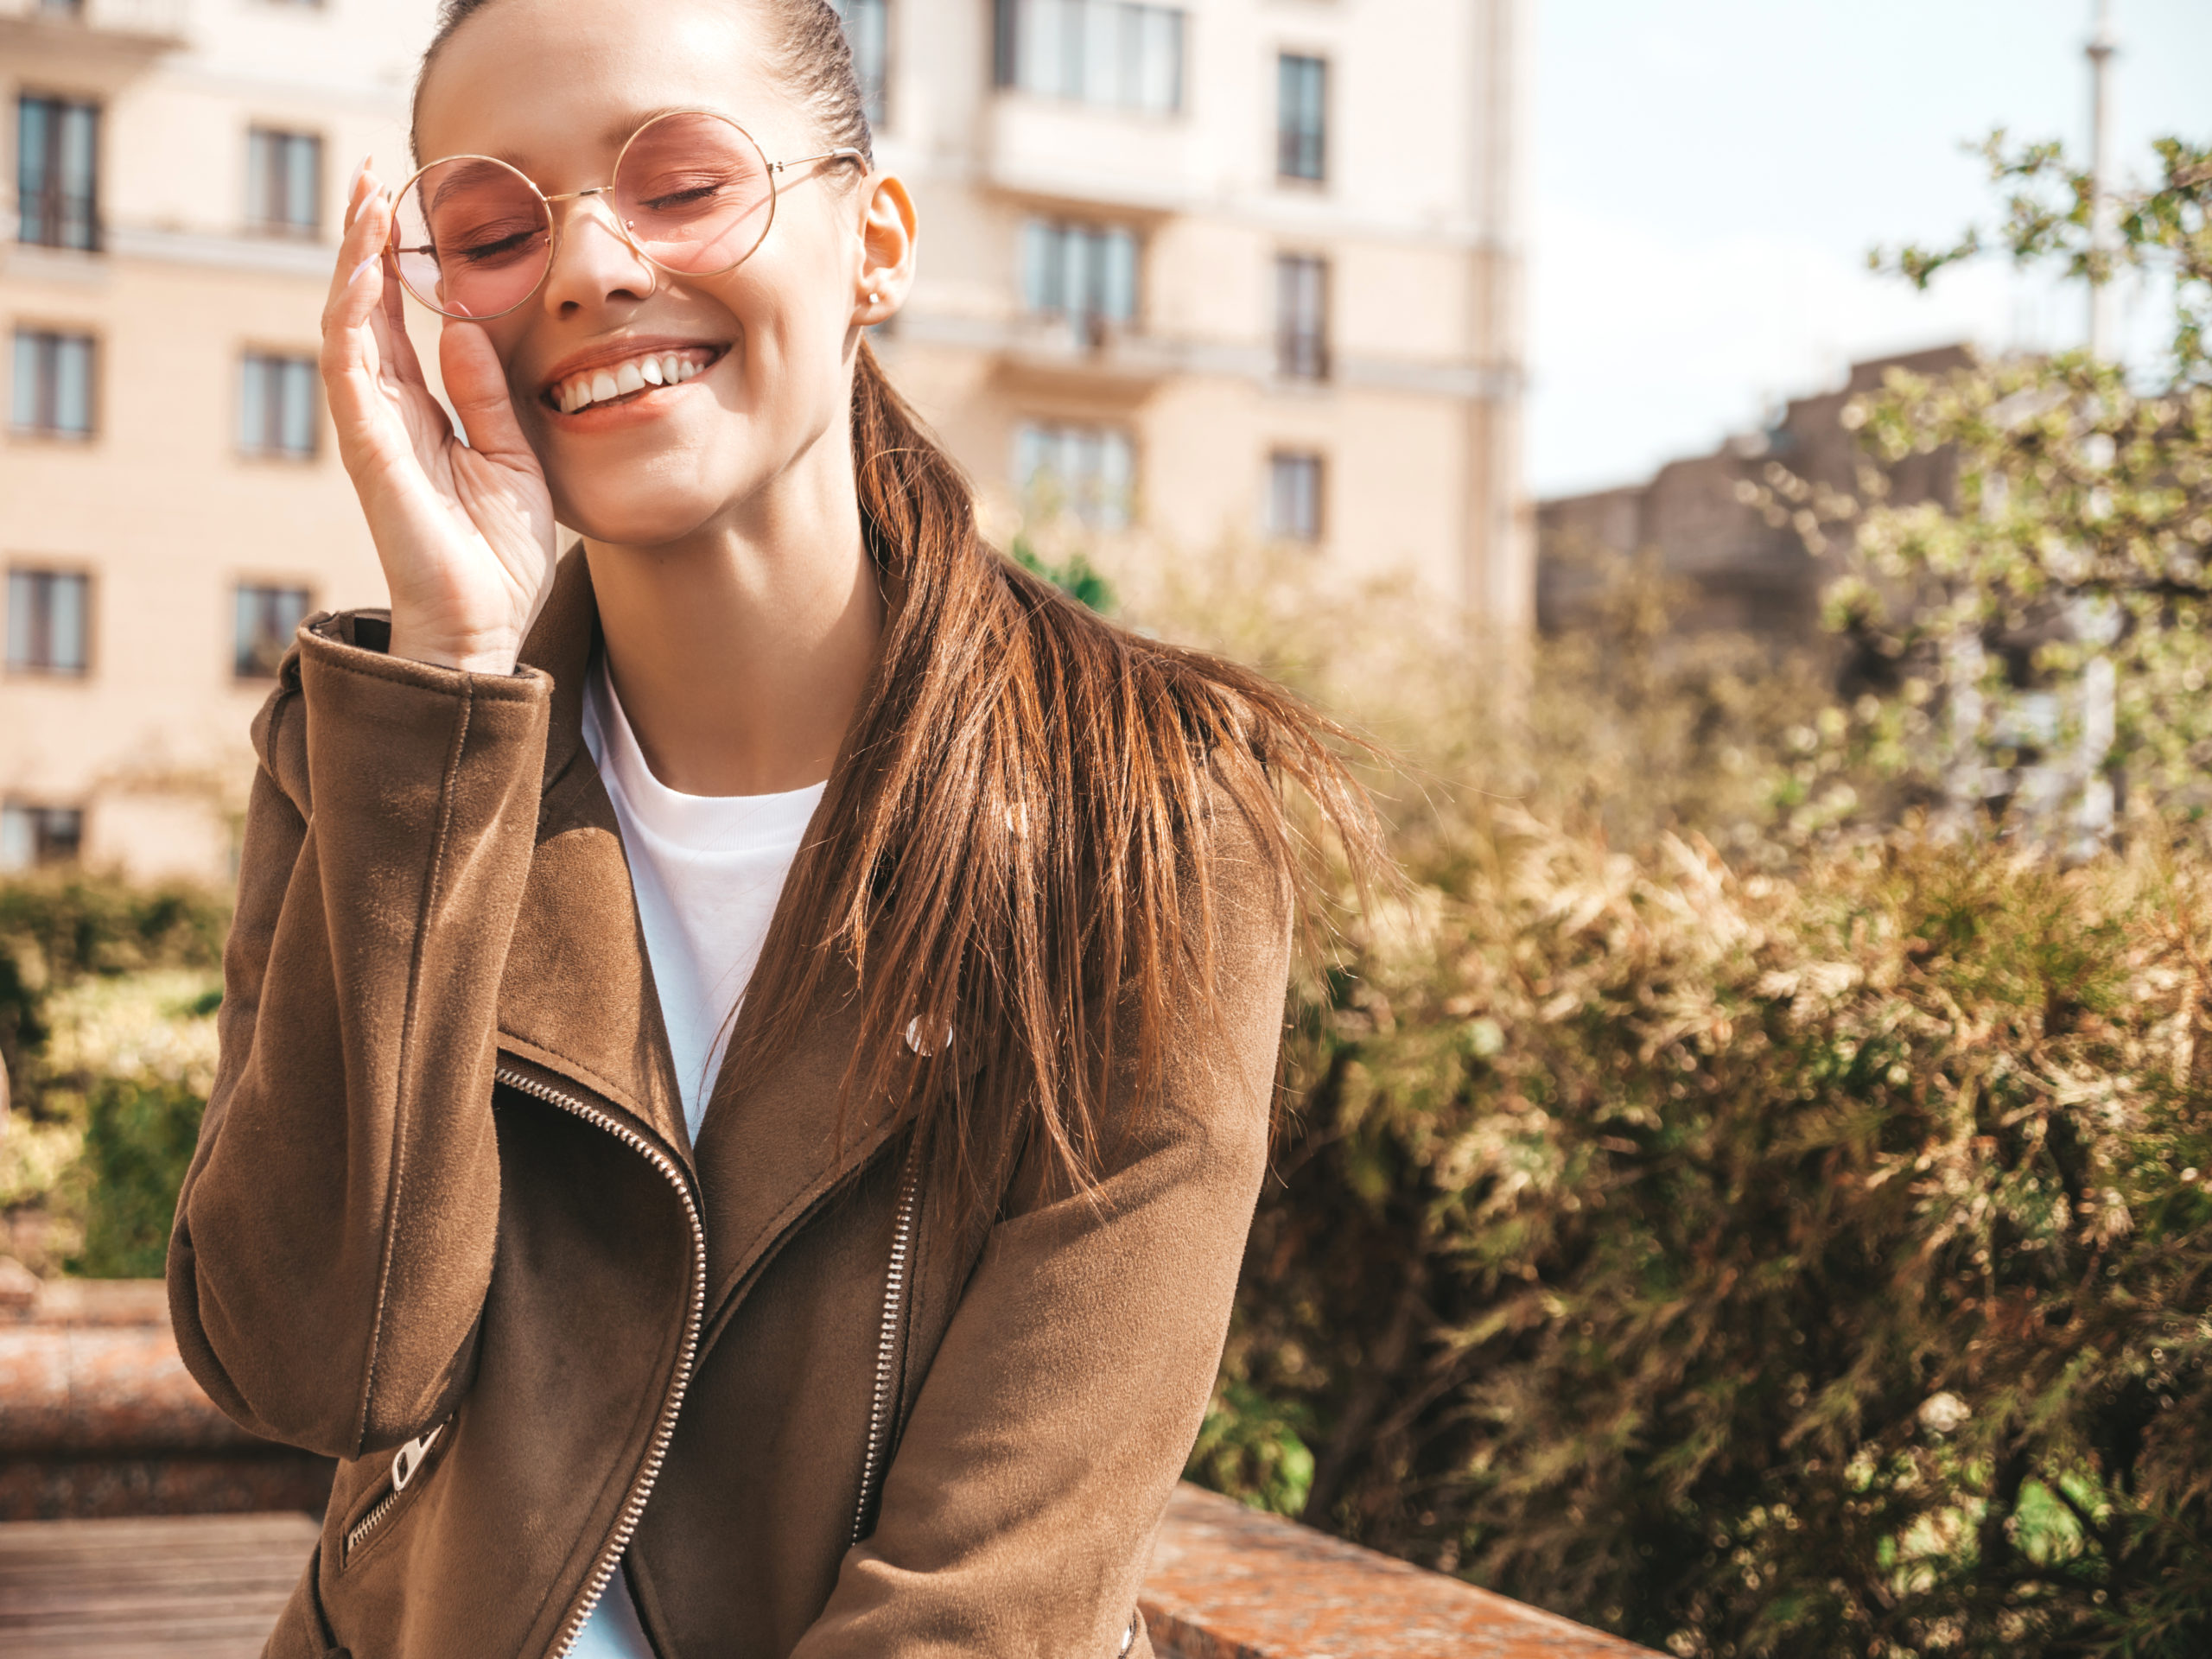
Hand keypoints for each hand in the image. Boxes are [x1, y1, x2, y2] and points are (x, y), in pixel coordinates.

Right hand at [320, 162, 557, 673]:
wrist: (484, 623)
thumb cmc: (497, 552)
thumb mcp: (511, 455)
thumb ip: (486, 393)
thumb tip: (461, 325)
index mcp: (421, 414)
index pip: (397, 324)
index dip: (395, 265)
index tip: (405, 207)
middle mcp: (387, 414)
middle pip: (362, 311)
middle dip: (363, 243)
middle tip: (371, 178)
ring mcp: (371, 429)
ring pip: (346, 326)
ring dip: (351, 262)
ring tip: (363, 202)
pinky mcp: (368, 449)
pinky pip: (350, 370)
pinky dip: (353, 316)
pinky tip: (364, 270)